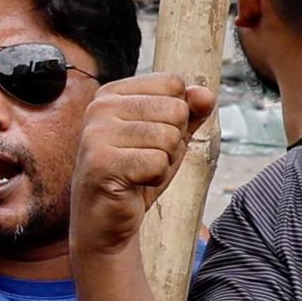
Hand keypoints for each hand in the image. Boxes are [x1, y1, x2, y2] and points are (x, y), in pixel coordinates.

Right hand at [70, 73, 213, 257]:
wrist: (106, 217)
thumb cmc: (136, 173)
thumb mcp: (169, 137)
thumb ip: (189, 112)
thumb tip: (205, 94)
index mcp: (112, 94)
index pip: (173, 83)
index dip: (177, 114)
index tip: (150, 137)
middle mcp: (99, 107)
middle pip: (176, 109)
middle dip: (173, 141)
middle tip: (145, 159)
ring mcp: (96, 134)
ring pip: (169, 137)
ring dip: (164, 162)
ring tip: (140, 171)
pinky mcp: (101, 162)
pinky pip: (157, 162)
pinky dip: (155, 178)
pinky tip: (134, 183)